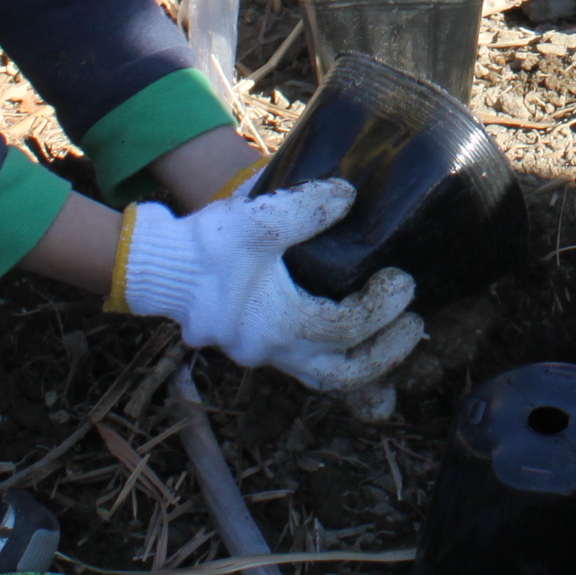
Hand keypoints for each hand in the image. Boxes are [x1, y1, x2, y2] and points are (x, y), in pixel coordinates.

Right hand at [118, 179, 423, 408]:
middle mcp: (273, 350)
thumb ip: (304, 208)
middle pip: (342, 374)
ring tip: (398, 342)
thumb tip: (348, 195)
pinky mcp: (259, 344)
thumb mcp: (256, 220)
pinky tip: (363, 361)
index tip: (403, 281)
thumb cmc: (206, 246)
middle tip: (415, 325)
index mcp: (276, 325)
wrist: (160, 264)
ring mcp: (265, 353)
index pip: (344, 328)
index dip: (381, 308)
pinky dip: (339, 366)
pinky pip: (308, 370)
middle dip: (385, 355)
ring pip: (325, 379)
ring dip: (366, 367)